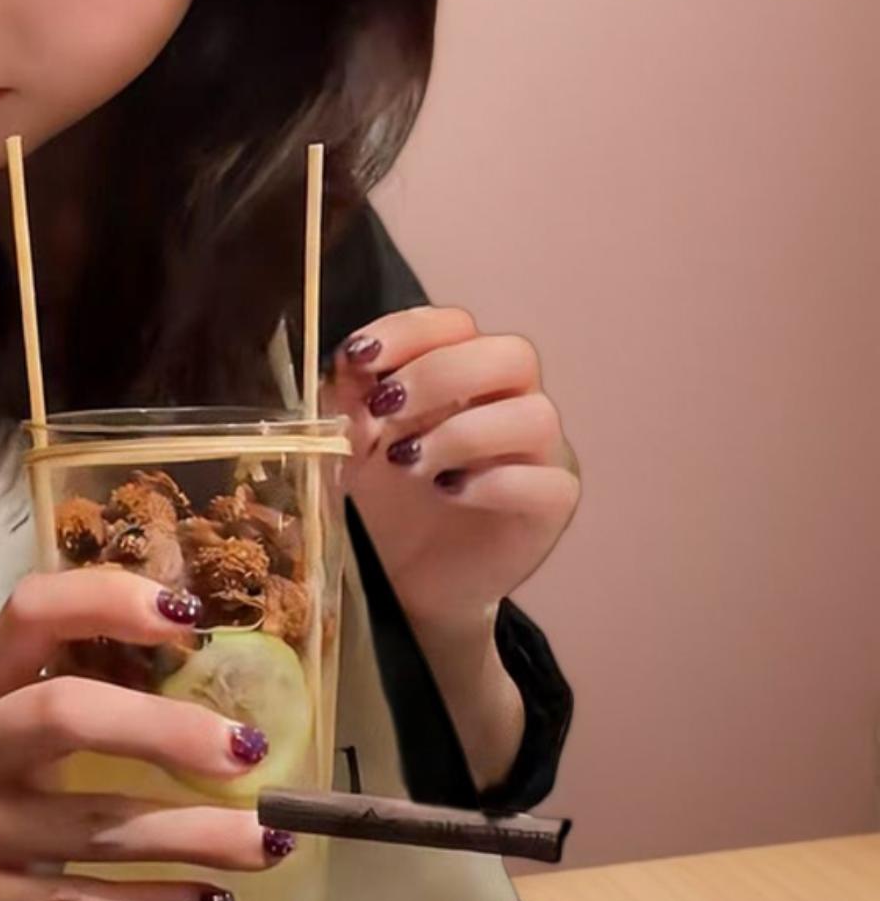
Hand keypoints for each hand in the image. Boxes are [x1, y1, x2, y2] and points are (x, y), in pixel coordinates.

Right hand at [0, 568, 292, 900]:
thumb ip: (63, 686)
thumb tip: (201, 672)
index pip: (31, 611)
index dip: (107, 600)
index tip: (189, 615)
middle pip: (62, 714)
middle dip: (162, 729)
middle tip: (247, 748)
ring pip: (89, 827)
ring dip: (192, 832)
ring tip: (269, 837)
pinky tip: (214, 900)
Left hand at [322, 305, 579, 635]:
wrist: (404, 576)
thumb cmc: (383, 496)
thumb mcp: (351, 440)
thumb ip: (351, 396)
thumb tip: (352, 359)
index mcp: (462, 372)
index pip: (456, 324)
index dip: (409, 331)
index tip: (360, 357)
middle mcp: (510, 401)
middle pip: (512, 354)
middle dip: (441, 374)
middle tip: (385, 409)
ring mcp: (539, 453)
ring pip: (536, 414)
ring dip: (463, 432)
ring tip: (406, 462)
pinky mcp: (549, 506)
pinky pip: (546, 482)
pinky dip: (492, 483)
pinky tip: (445, 491)